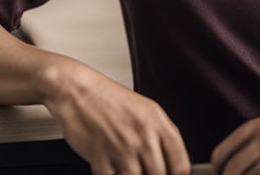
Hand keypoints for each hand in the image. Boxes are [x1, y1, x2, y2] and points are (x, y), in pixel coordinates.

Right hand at [39, 58, 190, 174]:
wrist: (79, 92)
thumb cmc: (111, 100)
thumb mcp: (147, 111)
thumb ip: (161, 135)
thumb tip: (172, 161)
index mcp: (158, 125)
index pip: (180, 164)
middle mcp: (143, 138)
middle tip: (144, 170)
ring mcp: (122, 149)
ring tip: (124, 167)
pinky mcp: (100, 157)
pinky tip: (109, 167)